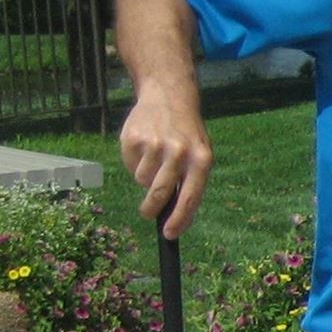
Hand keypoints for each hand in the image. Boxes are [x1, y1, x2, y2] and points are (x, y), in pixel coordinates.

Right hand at [118, 90, 213, 238]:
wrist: (169, 95)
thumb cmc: (187, 134)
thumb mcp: (199, 154)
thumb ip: (190, 181)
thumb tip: (174, 216)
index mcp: (202, 160)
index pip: (190, 197)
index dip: (179, 220)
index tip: (170, 235)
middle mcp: (180, 152)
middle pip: (160, 194)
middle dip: (151, 209)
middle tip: (148, 213)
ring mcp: (156, 144)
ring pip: (142, 180)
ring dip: (144, 177)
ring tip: (153, 159)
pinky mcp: (135, 138)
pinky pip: (130, 164)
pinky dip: (134, 162)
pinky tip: (144, 145)